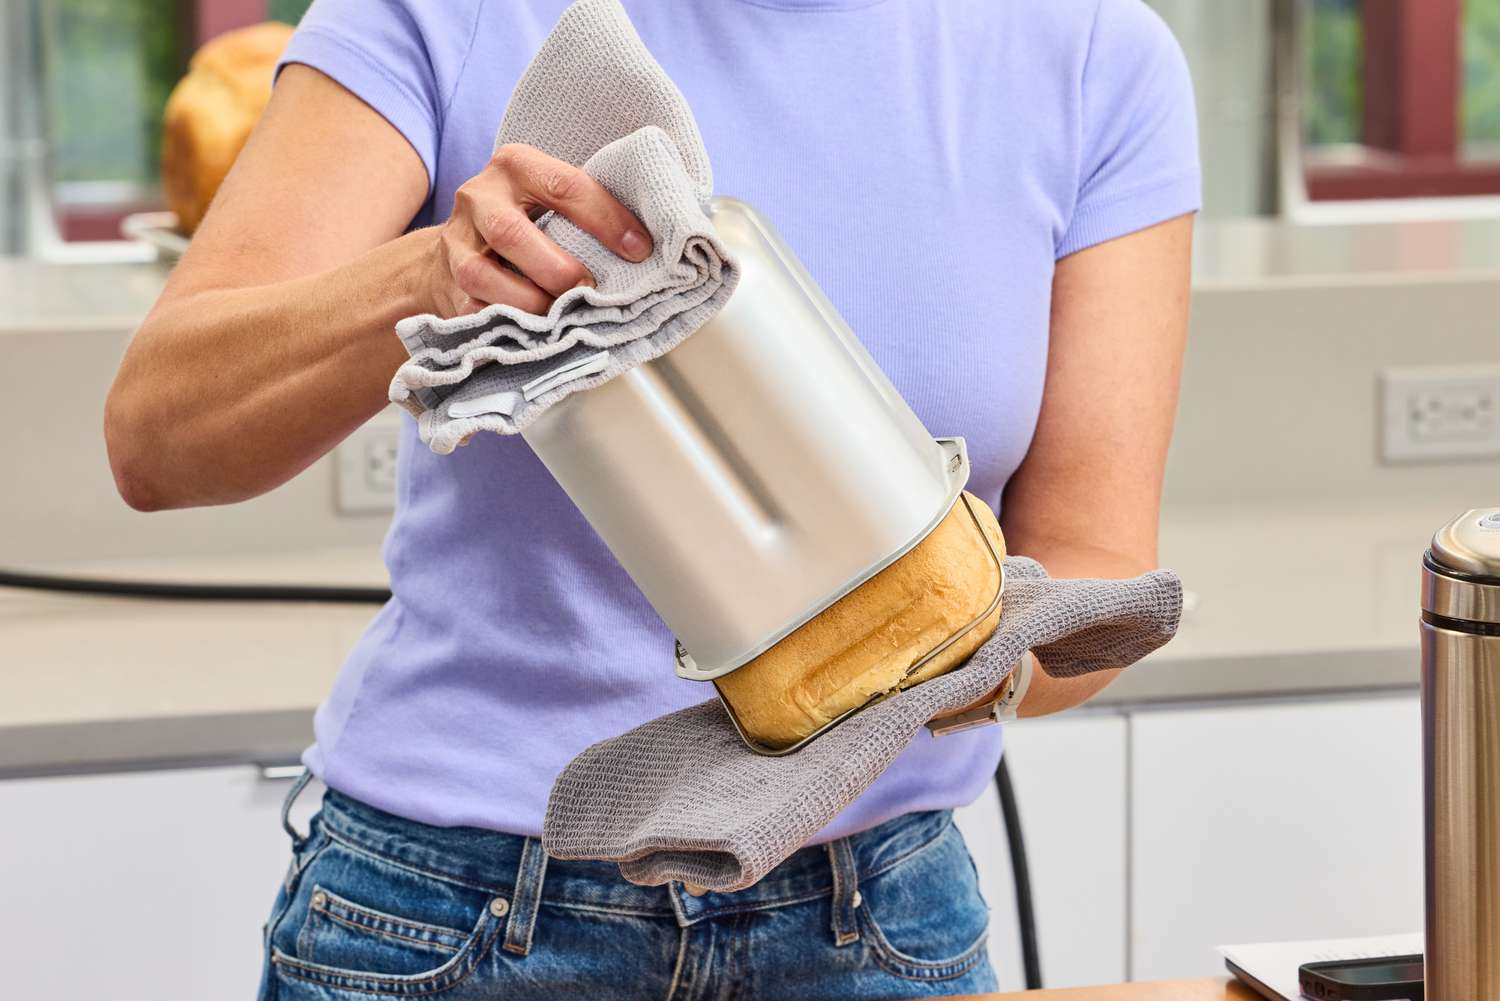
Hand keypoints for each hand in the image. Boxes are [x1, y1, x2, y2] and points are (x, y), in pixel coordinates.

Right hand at [424, 143, 653, 317]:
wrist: (451, 249)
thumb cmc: (523, 222)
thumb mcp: (547, 199)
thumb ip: (584, 210)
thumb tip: (645, 247)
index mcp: (515, 166)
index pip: (565, 186)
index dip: (606, 220)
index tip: (639, 250)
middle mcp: (478, 198)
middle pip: (510, 232)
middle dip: (556, 269)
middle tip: (589, 289)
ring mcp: (456, 244)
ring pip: (483, 276)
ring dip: (529, 302)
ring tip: (560, 315)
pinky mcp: (446, 284)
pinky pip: (472, 309)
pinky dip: (506, 323)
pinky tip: (532, 331)